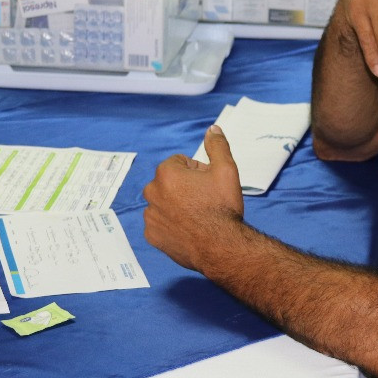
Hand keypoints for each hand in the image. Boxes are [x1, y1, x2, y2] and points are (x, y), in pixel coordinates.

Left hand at [142, 126, 246, 272]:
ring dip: (176, 206)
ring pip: (164, 202)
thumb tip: (212, 129)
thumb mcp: (226, 170)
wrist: (221, 247)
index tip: (208, 185)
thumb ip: (217, 146)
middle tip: (204, 201)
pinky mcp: (152, 235)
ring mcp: (150, 215)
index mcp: (166, 173)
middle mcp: (152, 192)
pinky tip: (188, 230)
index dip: (197, 172)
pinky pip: (160, 223)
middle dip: (184, 188)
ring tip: (197, 217)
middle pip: (169, 182)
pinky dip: (170, 225)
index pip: (180, 163)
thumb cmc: (223, 208)